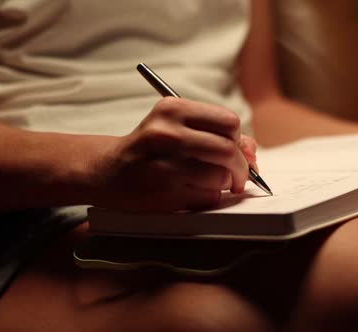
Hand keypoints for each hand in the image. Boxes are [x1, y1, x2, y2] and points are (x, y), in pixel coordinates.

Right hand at [90, 97, 255, 211]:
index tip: (235, 150)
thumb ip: (214, 133)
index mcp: (172, 109)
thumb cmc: (149, 148)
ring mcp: (164, 165)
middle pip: (228, 150)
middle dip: (241, 167)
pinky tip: (193, 192)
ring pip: (221, 176)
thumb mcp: (175, 127)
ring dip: (225, 184)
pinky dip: (210, 197)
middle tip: (239, 176)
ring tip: (211, 183)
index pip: (229, 122)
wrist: (106, 171)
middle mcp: (167, 133)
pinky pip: (208, 197)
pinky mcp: (164, 193)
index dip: (238, 139)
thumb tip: (252, 151)